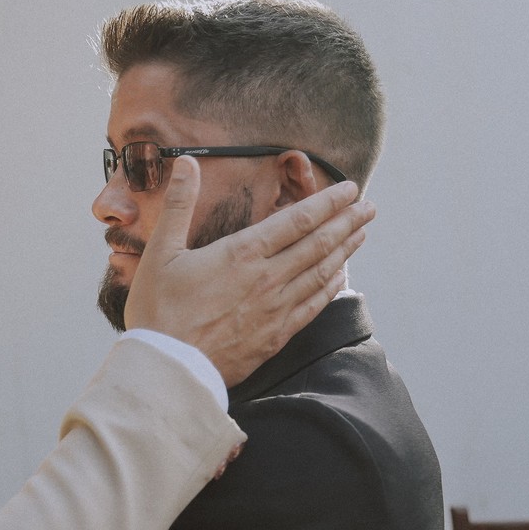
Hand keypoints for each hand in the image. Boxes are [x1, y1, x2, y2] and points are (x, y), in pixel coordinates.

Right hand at [123, 156, 374, 385]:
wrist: (168, 367)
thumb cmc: (159, 310)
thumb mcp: (160, 252)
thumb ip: (178, 205)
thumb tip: (186, 163)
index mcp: (242, 254)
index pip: (298, 220)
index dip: (328, 202)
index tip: (350, 189)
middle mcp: (268, 278)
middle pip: (319, 244)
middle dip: (347, 221)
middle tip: (369, 206)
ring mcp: (275, 309)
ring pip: (321, 273)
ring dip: (345, 250)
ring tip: (362, 233)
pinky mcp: (275, 336)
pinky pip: (313, 306)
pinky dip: (330, 287)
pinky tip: (340, 277)